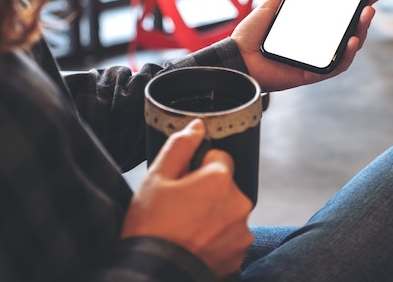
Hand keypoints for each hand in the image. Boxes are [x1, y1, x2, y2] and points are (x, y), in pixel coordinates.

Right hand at [121, 119, 252, 277]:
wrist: (152, 274)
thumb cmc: (150, 226)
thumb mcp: (156, 178)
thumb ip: (180, 146)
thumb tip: (197, 125)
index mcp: (220, 179)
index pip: (218, 158)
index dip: (197, 168)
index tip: (181, 184)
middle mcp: (239, 203)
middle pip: (224, 186)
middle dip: (206, 192)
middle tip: (179, 209)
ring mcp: (241, 231)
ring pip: (228, 211)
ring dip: (213, 215)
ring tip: (185, 229)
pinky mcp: (239, 254)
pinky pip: (230, 236)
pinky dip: (216, 238)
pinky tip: (194, 244)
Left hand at [231, 0, 388, 91]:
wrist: (236, 59)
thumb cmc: (252, 35)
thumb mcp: (271, 5)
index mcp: (313, 24)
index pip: (343, 10)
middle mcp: (320, 41)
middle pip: (351, 26)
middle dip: (367, 10)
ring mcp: (318, 57)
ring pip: (350, 45)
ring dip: (362, 30)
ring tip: (366, 13)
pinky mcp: (313, 73)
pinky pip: (336, 66)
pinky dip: (347, 54)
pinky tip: (351, 41)